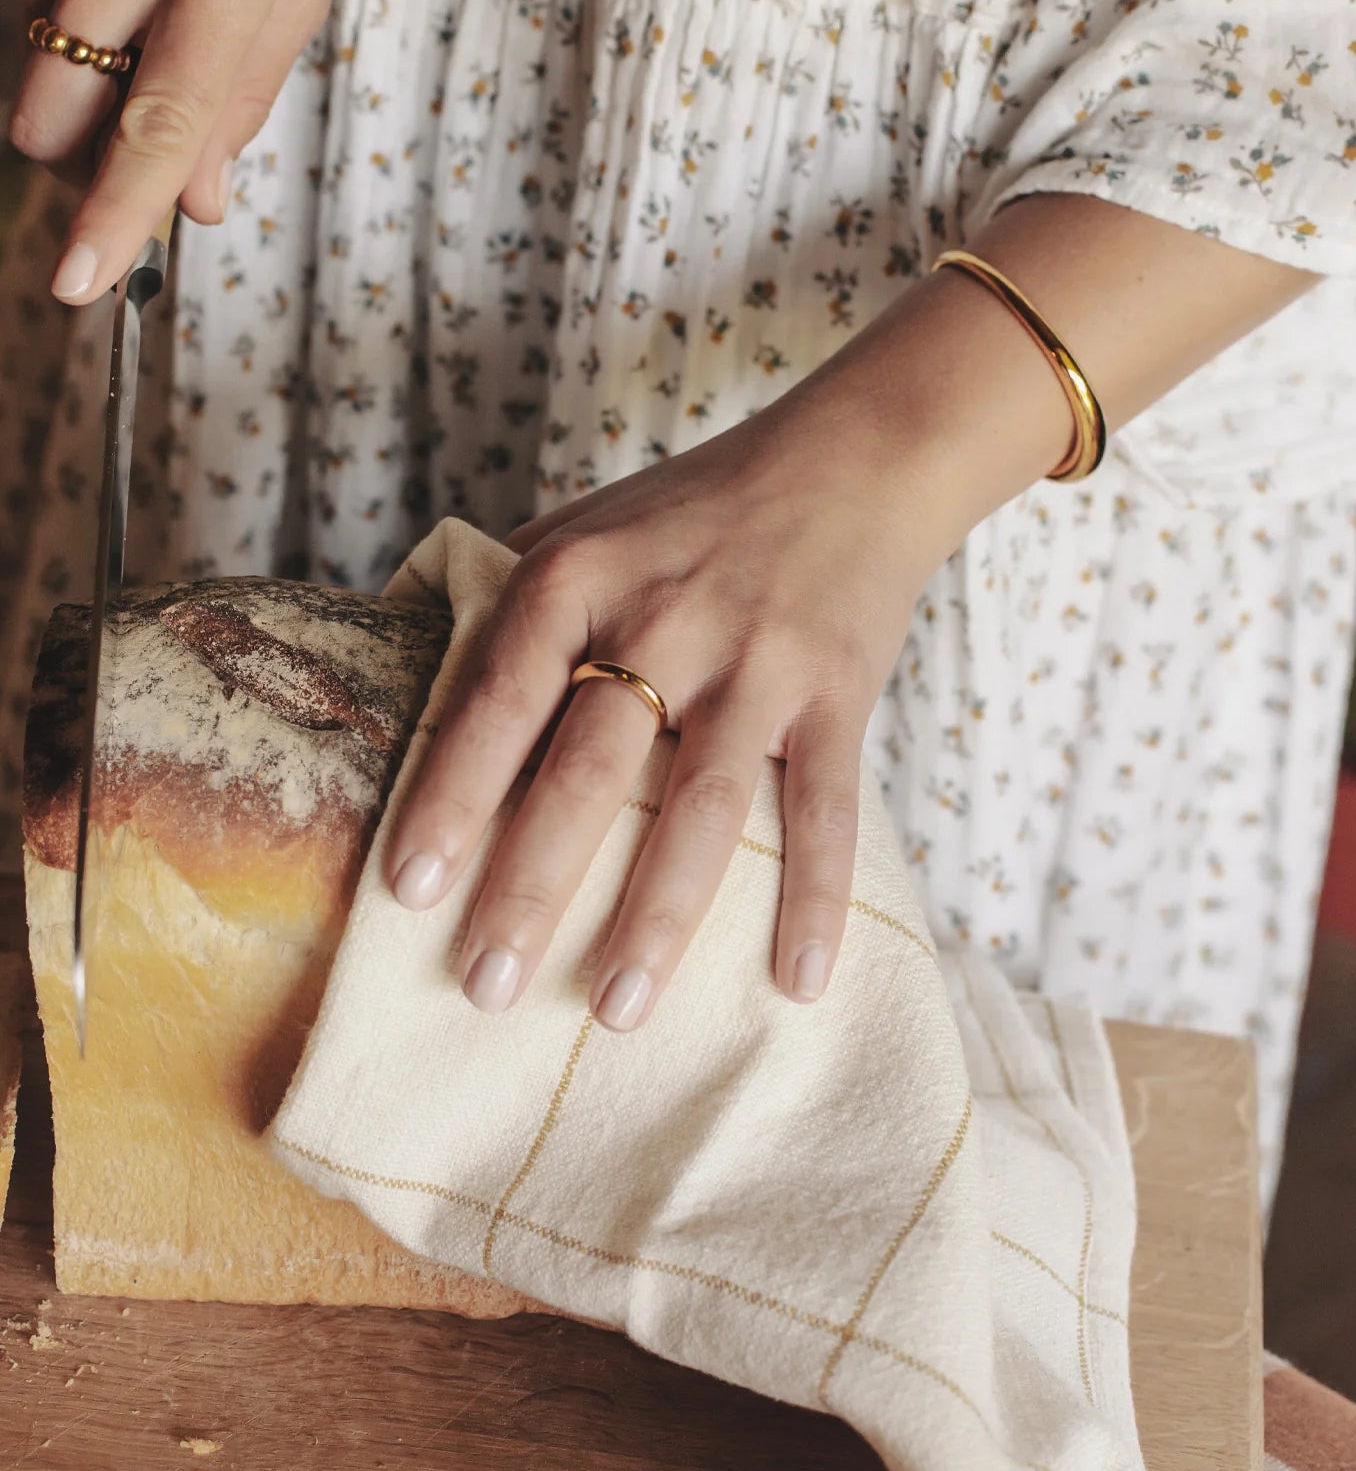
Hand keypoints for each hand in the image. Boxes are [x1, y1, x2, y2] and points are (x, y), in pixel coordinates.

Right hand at [0, 0, 334, 300]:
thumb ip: (245, 101)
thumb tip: (198, 204)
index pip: (157, 124)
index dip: (115, 214)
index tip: (83, 281)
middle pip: (55, 121)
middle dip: (86, 167)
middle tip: (139, 152)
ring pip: (26, 78)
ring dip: (74, 103)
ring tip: (136, 50)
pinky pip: (17, 14)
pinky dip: (62, 34)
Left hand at [384, 281, 1029, 1033]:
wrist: (850, 460)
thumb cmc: (690, 511)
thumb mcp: (581, 526)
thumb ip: (501, 599)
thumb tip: (392, 666)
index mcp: (580, 577)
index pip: (498, 698)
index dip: (449, 796)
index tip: (407, 891)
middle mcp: (665, 619)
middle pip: (589, 772)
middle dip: (533, 887)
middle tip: (487, 985)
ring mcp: (758, 661)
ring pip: (703, 809)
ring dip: (659, 918)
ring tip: (617, 1010)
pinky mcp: (838, 694)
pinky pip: (829, 812)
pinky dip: (818, 900)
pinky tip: (797, 984)